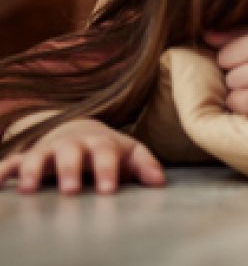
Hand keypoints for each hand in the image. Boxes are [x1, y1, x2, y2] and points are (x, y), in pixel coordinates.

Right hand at [0, 119, 164, 193]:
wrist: (77, 129)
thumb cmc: (107, 148)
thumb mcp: (129, 152)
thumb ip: (145, 164)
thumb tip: (160, 182)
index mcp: (99, 142)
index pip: (105, 152)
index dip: (107, 170)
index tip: (108, 191)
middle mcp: (71, 144)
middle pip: (70, 153)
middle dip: (70, 170)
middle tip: (71, 191)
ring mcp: (47, 150)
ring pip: (37, 157)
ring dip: (32, 171)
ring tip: (29, 190)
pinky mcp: (27, 158)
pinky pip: (10, 163)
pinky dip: (2, 171)